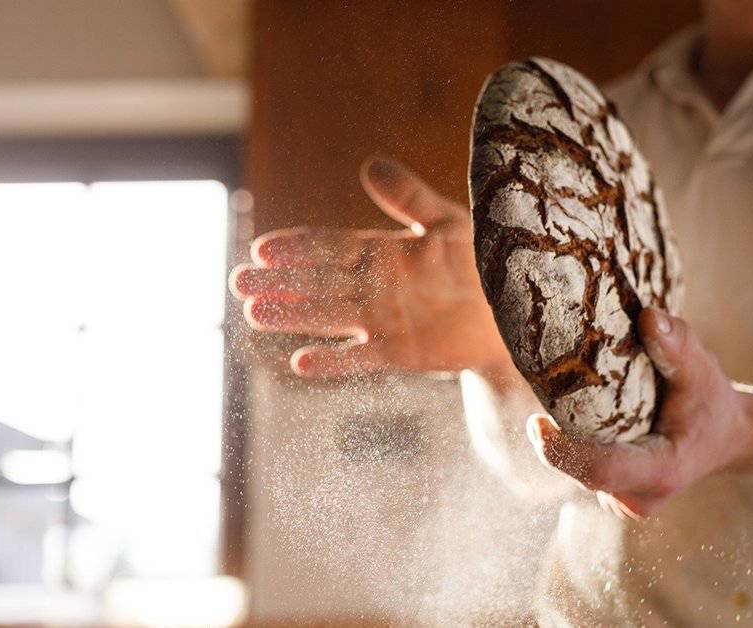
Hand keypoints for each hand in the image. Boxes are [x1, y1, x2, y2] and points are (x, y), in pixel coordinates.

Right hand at [230, 155, 509, 376]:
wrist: (514, 311)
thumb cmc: (484, 260)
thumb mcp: (447, 221)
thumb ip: (408, 197)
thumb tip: (369, 164)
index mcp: (382, 252)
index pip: (330, 246)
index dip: (298, 247)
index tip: (262, 247)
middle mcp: (375, 287)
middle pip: (318, 282)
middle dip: (279, 281)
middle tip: (239, 282)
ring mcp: (383, 320)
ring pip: (328, 316)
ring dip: (293, 316)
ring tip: (254, 313)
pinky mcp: (399, 351)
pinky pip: (360, 357)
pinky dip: (333, 362)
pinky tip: (301, 363)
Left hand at [525, 307, 752, 518]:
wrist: (725, 435)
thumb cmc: (711, 402)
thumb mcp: (703, 369)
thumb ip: (678, 344)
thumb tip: (648, 316)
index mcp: (663, 471)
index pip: (602, 470)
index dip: (563, 453)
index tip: (535, 422)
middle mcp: (640, 496)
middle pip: (581, 471)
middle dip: (556, 438)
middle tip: (543, 391)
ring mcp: (625, 501)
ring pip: (577, 472)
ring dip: (563, 439)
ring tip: (561, 399)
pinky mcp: (613, 495)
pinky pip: (580, 471)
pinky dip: (572, 444)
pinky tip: (577, 417)